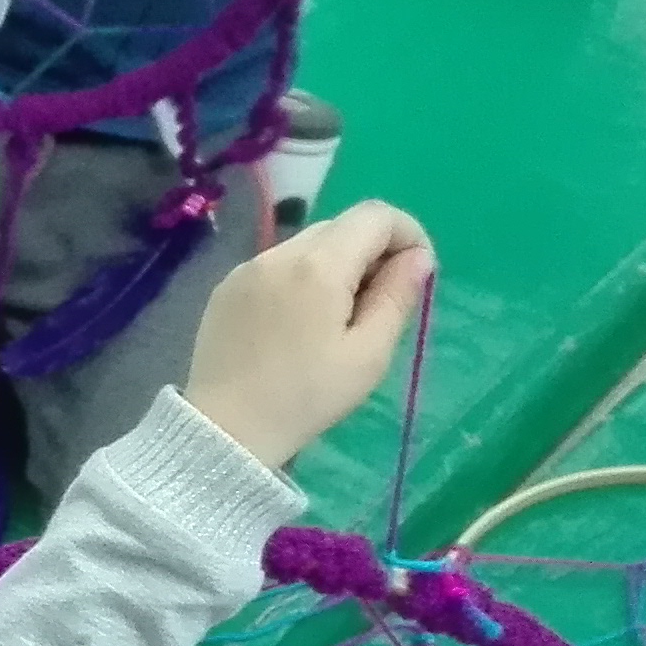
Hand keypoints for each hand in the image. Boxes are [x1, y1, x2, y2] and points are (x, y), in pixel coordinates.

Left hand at [182, 199, 432, 468]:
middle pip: (340, 227)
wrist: (226, 430)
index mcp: (319, 265)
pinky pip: (276, 266)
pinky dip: (299, 279)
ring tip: (337, 318)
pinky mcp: (226, 287)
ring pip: (307, 244)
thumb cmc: (306, 398)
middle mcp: (279, 253)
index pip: (375, 215)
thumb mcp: (368, 354)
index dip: (406, 233)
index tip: (415, 272)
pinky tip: (297, 324)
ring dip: (334, 265)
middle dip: (371, 251)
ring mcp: (247, 268)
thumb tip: (418, 257)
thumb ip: (397, 297)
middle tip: (379, 301)